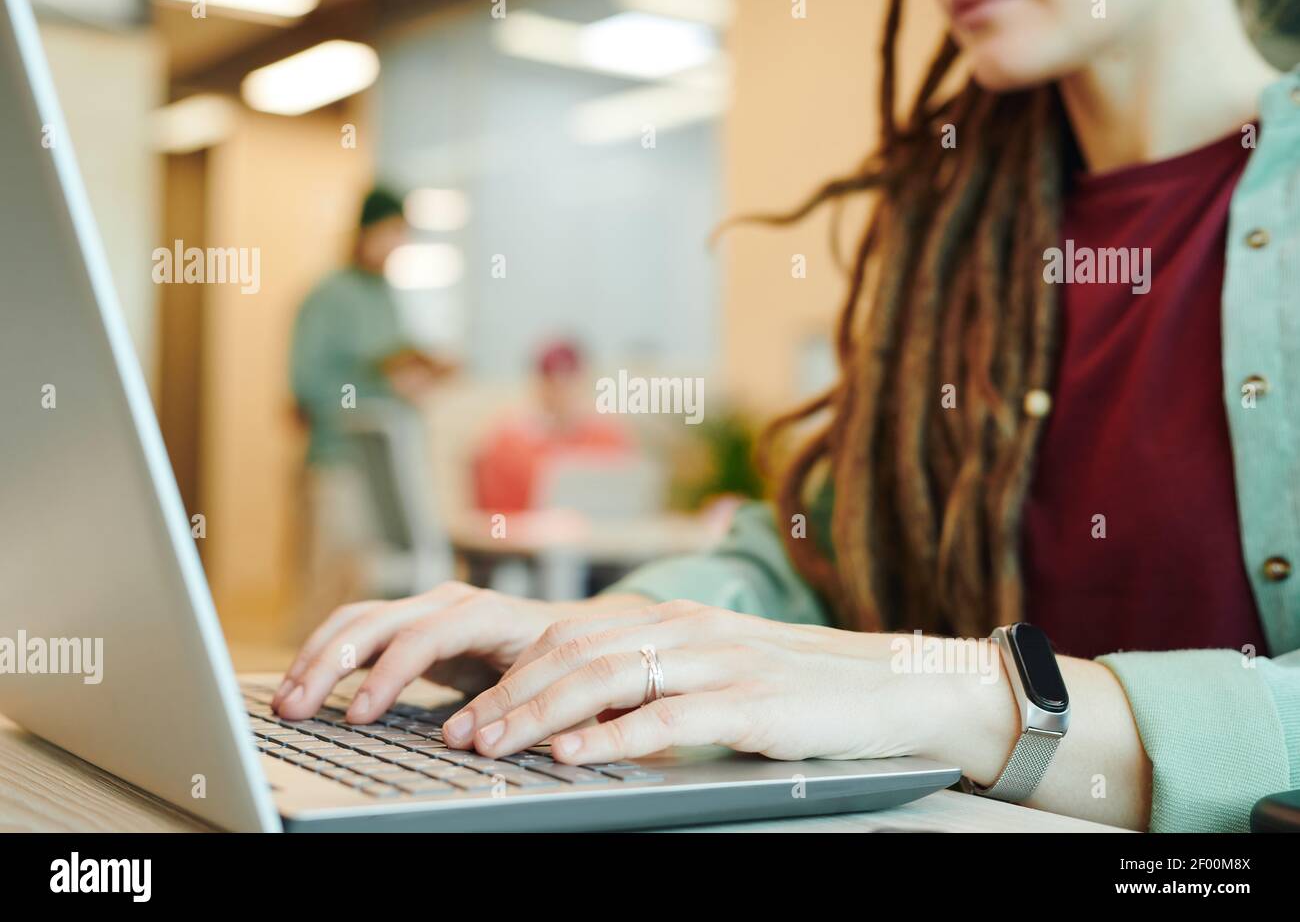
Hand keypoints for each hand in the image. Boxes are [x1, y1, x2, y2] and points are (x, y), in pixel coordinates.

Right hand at [272, 582, 619, 722]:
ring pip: (358, 621)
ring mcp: (427, 608)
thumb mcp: (547, 686)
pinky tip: (303, 685)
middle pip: (377, 622)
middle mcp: (450, 602)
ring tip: (286, 700)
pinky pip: (359, 630)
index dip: (388, 674)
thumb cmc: (563, 664)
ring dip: (317, 658)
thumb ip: (513, 707)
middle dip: (330, 665)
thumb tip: (473, 738)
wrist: (573, 634)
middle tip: (296, 708)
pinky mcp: (412, 622)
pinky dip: (327, 655)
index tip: (358, 716)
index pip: (423, 637)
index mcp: (485, 613)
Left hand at [440, 599, 968, 765]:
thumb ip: (653, 679)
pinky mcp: (752, 702)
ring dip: (544, 714)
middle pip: (575, 652)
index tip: (468, 711)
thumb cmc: (800, 684)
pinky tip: (578, 755)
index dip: (512, 673)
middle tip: (462, 734)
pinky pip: (670, 717)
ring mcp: (719, 661)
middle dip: (510, 696)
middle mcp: (687, 629)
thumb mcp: (716, 669)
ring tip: (498, 745)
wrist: (893, 684)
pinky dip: (616, 737)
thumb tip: (580, 713)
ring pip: (609, 677)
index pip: (571, 635)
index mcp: (673, 619)